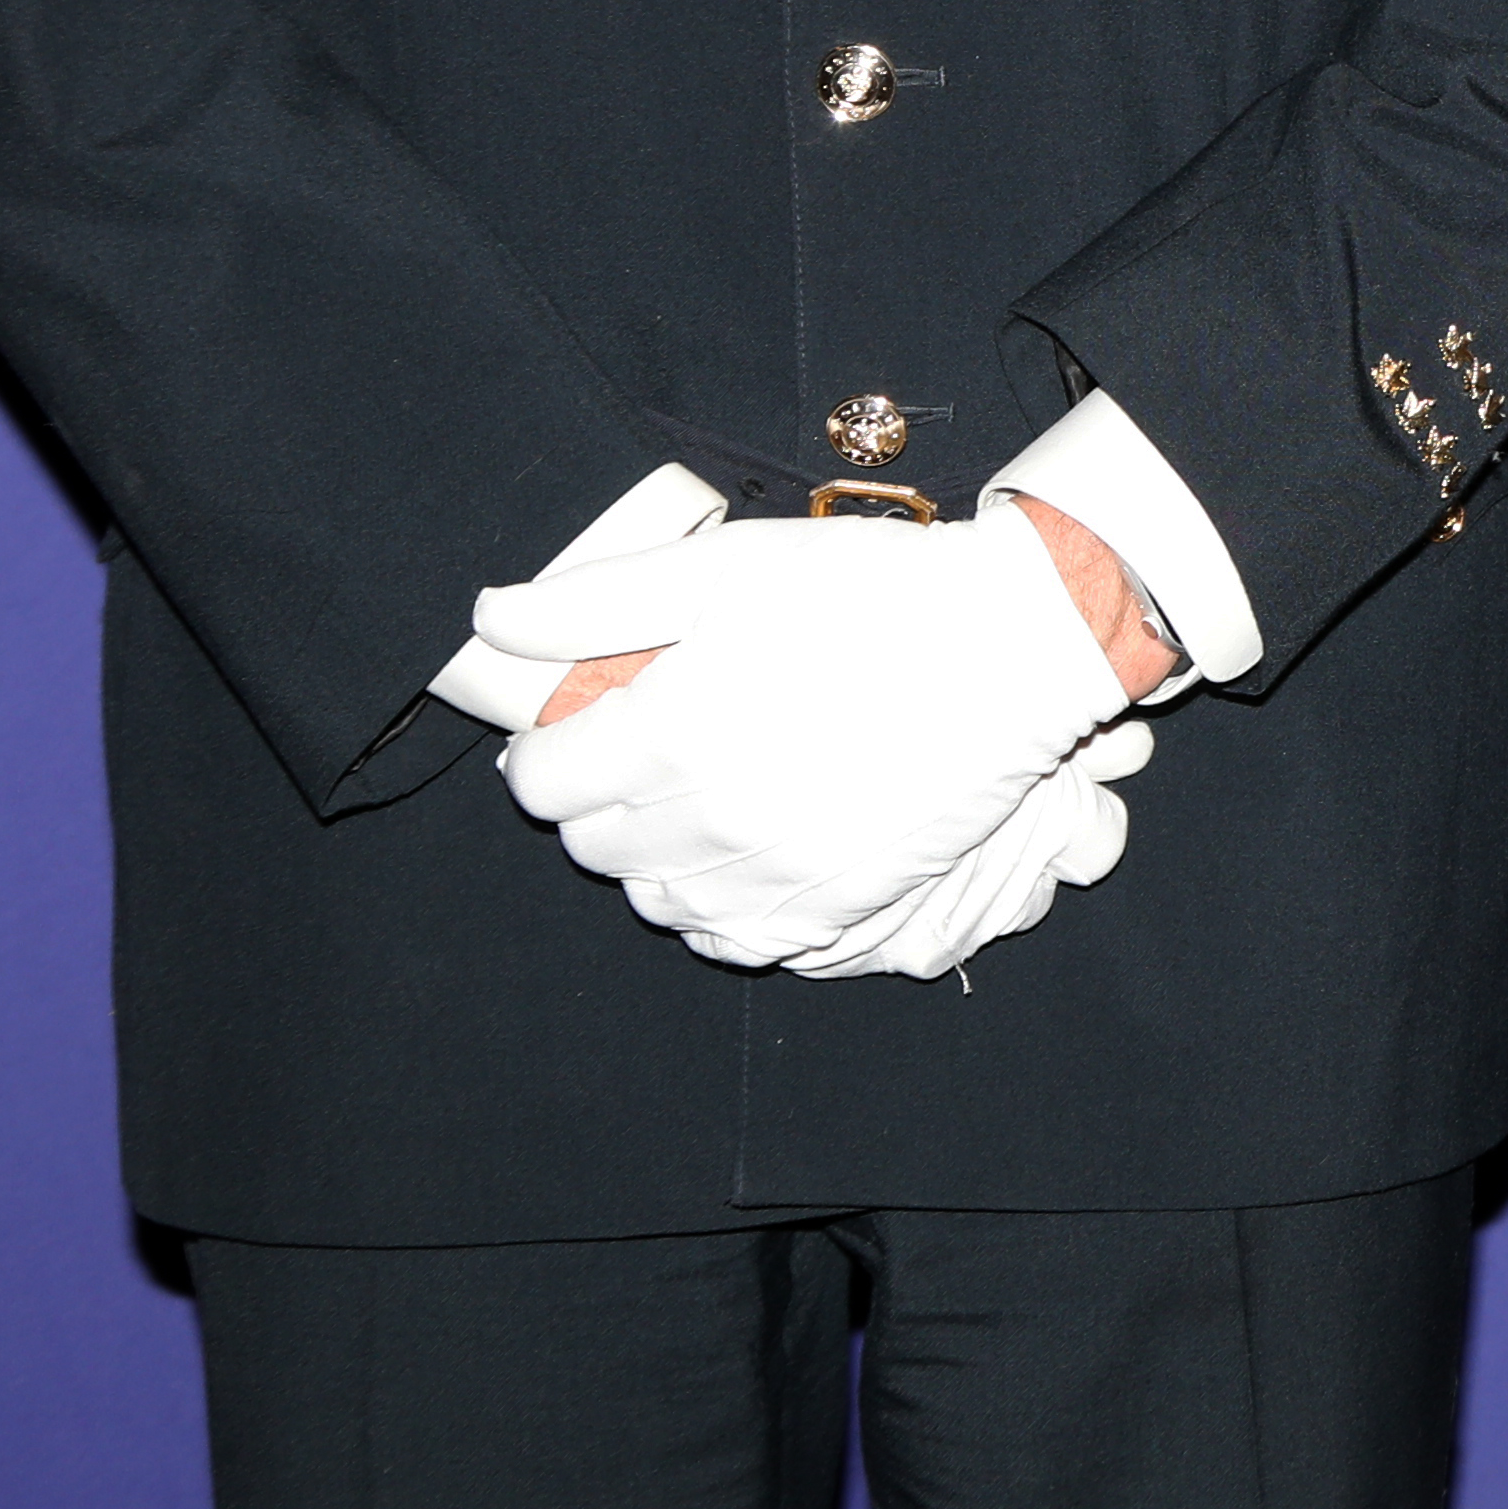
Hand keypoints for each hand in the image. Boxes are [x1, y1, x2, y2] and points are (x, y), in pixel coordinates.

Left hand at [480, 503, 1141, 971]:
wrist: (1017, 649)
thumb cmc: (875, 594)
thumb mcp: (728, 568)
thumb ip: (595, 601)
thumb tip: (491, 621)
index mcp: (668, 734)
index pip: (539, 782)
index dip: (552, 742)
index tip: (591, 713)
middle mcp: (707, 824)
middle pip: (590, 845)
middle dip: (601, 794)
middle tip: (656, 740)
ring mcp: (768, 880)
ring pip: (653, 898)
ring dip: (657, 850)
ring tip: (708, 788)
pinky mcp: (825, 913)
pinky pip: (727, 941)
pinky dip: (719, 903)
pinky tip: (751, 845)